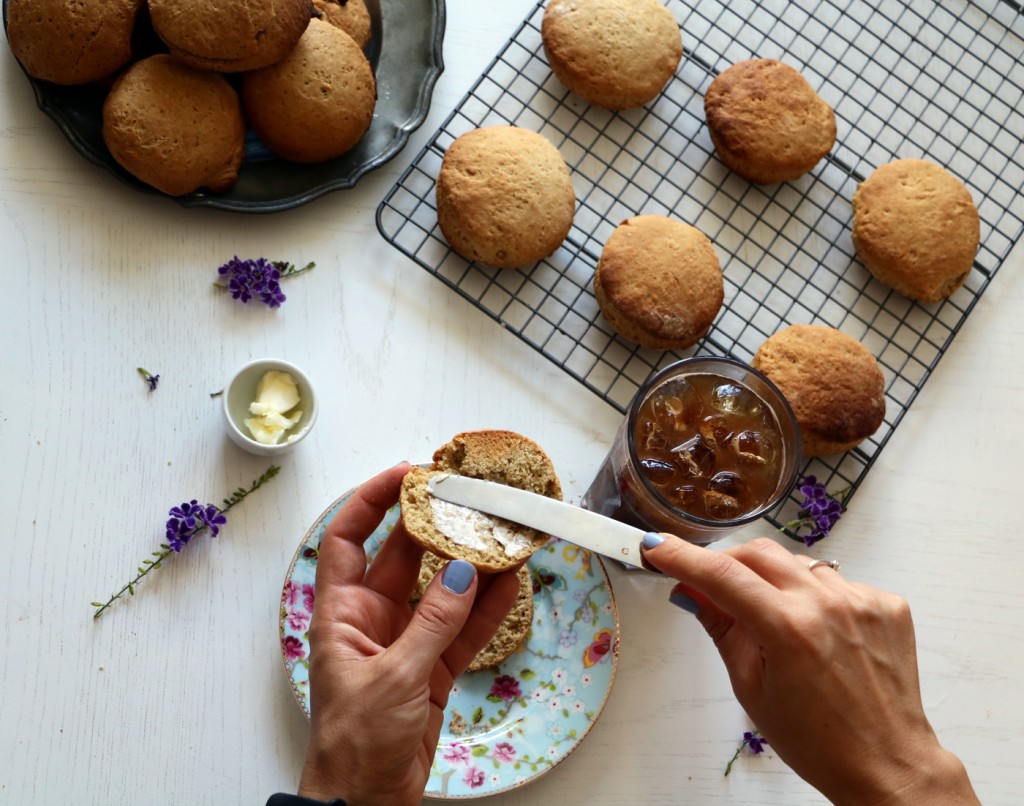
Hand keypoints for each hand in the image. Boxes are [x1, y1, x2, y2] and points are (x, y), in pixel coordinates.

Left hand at [298, 463, 522, 805]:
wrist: (365, 801)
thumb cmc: (354, 743)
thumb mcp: (393, 676)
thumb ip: (433, 622)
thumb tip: (465, 572)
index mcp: (342, 613)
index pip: (348, 539)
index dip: (371, 501)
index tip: (406, 473)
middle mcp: (372, 619)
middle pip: (404, 557)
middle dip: (435, 527)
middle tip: (468, 498)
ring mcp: (406, 642)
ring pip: (442, 591)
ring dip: (472, 567)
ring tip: (502, 535)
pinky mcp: (433, 668)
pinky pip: (463, 628)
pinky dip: (488, 609)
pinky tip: (512, 585)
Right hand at [641, 534, 978, 805]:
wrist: (887, 763)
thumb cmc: (818, 741)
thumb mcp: (751, 687)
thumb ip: (721, 628)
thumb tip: (690, 591)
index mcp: (789, 630)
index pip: (721, 575)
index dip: (682, 556)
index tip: (658, 547)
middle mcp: (827, 606)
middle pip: (758, 553)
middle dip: (727, 562)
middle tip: (710, 584)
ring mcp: (862, 601)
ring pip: (798, 564)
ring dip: (774, 582)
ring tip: (775, 624)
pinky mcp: (886, 604)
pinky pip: (835, 581)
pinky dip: (815, 597)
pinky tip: (817, 633)